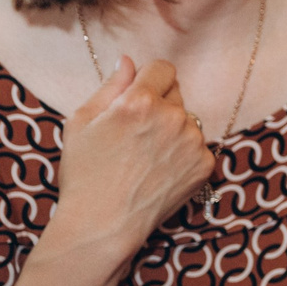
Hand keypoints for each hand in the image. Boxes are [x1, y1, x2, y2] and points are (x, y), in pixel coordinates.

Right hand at [48, 58, 212, 266]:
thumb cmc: (84, 174)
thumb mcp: (81, 122)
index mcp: (140, 101)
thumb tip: (129, 60)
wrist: (103, 225)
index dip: (148, 80)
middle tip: (135, 133)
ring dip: (172, 129)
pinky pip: (197, 146)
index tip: (137, 96)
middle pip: (175, 92)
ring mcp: (193, 141)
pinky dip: (183, 153)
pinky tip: (159, 171)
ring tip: (144, 156)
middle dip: (158, 104)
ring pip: (187, 120)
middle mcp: (172, 117)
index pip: (162, 68)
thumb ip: (110, 86)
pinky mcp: (205, 164)